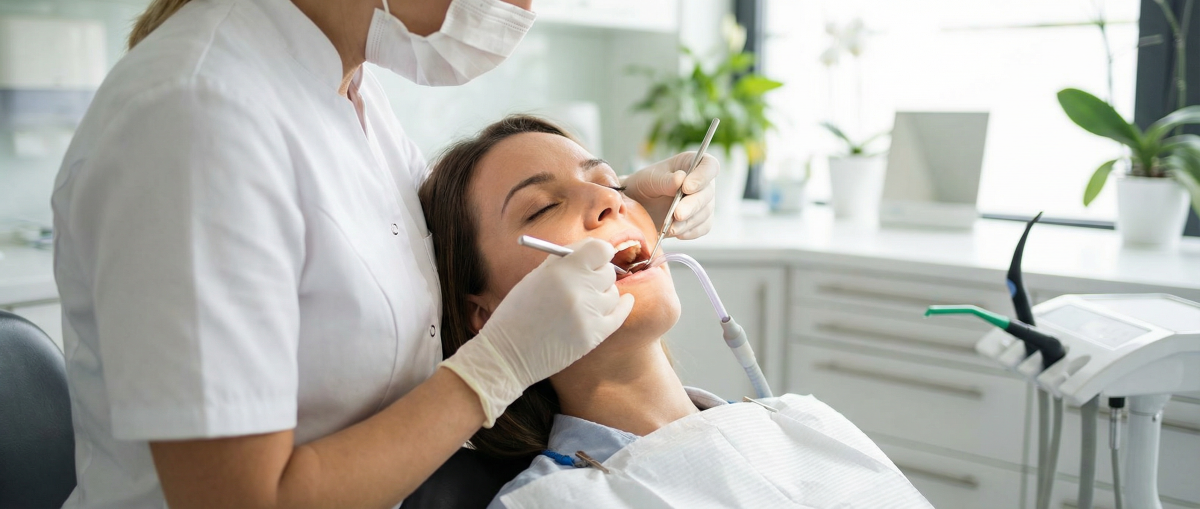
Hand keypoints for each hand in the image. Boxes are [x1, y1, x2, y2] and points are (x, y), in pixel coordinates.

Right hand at [440, 238, 634, 425]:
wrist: (507, 353)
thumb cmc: (518, 313)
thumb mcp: (535, 278)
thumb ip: (564, 262)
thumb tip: (594, 251)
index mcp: (560, 271)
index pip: (600, 249)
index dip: (601, 253)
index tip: (598, 257)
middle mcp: (578, 290)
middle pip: (609, 272)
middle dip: (599, 275)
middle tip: (588, 281)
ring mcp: (588, 314)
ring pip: (613, 294)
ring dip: (603, 295)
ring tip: (585, 302)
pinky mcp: (594, 335)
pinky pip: (620, 315)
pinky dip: (622, 306)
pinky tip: (625, 301)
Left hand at [622, 151, 718, 239]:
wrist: (638, 206)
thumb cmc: (644, 186)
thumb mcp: (649, 180)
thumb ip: (665, 180)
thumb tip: (681, 178)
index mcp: (691, 163)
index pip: (709, 166)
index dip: (702, 176)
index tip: (687, 188)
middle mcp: (702, 182)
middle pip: (708, 193)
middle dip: (692, 205)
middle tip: (677, 214)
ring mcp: (704, 202)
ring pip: (705, 213)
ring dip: (688, 222)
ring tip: (669, 228)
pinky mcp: (701, 220)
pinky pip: (703, 227)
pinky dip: (689, 232)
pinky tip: (674, 231)